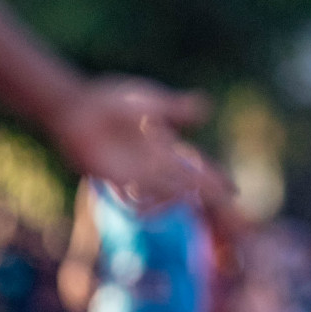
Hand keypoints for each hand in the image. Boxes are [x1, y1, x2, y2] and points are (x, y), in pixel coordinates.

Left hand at [44, 76, 232, 209]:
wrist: (77, 108)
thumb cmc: (110, 100)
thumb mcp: (149, 101)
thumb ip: (176, 108)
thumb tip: (207, 107)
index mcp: (163, 147)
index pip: (196, 166)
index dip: (215, 177)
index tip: (234, 189)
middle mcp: (152, 165)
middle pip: (188, 183)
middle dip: (209, 192)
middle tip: (228, 201)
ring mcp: (134, 174)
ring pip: (166, 193)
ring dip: (181, 196)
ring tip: (193, 196)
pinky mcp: (112, 178)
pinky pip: (133, 200)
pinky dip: (145, 206)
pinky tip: (151, 211)